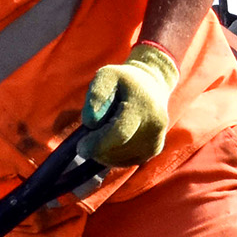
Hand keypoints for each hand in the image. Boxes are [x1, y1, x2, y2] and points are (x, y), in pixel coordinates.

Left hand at [81, 42, 179, 167]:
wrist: (152, 85)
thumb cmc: (124, 81)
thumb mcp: (107, 75)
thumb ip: (96, 94)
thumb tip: (91, 122)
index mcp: (143, 107)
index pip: (119, 133)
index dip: (98, 144)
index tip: (80, 147)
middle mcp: (154, 126)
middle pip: (118, 149)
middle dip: (97, 148)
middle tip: (87, 138)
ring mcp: (156, 140)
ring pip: (121, 159)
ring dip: (104, 152)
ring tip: (103, 132)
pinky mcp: (154, 150)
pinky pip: (127, 161)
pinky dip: (113, 156)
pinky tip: (111, 140)